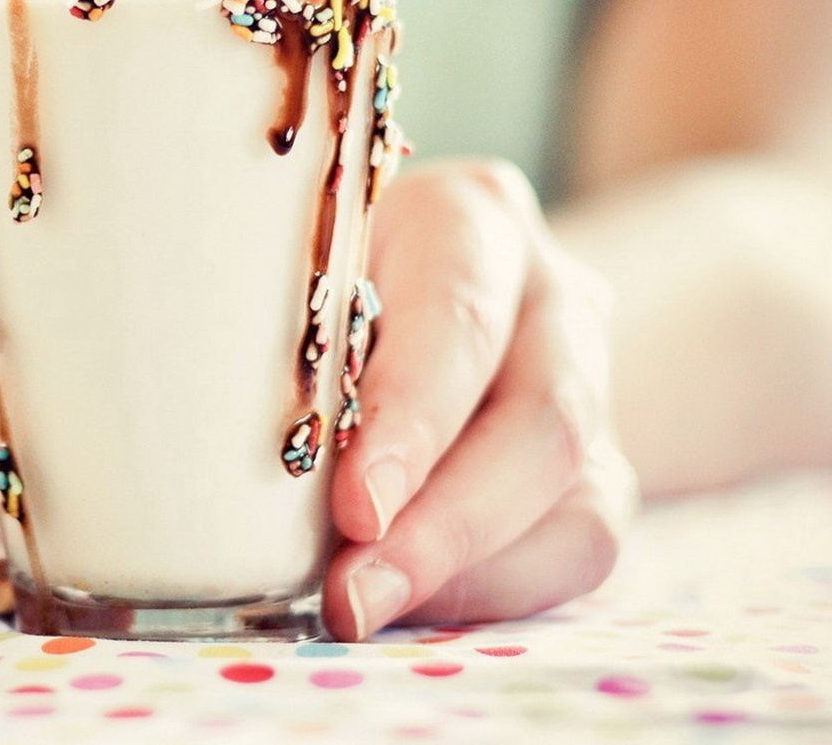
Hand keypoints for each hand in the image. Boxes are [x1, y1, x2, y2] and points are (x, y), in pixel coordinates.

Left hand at [325, 159, 638, 638]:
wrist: (399, 289)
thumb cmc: (313, 282)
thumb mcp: (292, 277)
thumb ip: (281, 344)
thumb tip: (233, 471)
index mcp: (472, 220)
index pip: (460, 318)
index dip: (413, 419)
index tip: (356, 505)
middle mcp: (553, 296)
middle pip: (544, 418)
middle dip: (445, 523)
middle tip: (351, 591)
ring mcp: (592, 386)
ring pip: (576, 497)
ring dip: (465, 572)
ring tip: (365, 610)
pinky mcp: (599, 470)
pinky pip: (574, 550)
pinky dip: (487, 593)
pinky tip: (408, 608)